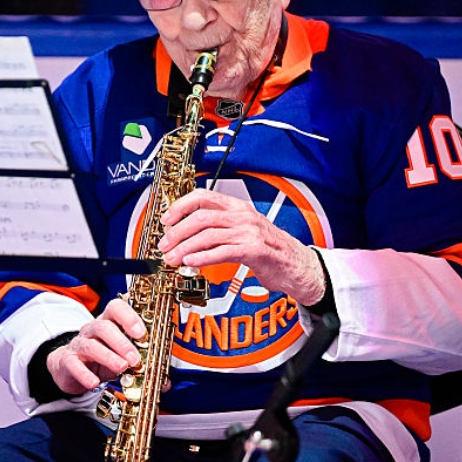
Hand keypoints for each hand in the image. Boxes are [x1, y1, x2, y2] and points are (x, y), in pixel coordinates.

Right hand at [46, 299, 145, 394]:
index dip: (129, 318)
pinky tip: (94, 382)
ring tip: (122, 368)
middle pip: (104, 327)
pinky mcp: (67, 360)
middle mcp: (92, 329)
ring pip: (91, 346)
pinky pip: (74, 365)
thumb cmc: (101, 359)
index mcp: (108, 322)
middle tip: (135, 359)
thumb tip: (162, 377)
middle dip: (122, 343)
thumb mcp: (120, 356)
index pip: (116, 308)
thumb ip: (136, 360)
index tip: (142, 334)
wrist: (71, 369)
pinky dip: (85, 374)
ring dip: (108, 357)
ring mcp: (78, 344)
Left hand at [158, 188, 326, 305]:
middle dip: (177, 232)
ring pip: (207, 235)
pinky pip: (221, 252)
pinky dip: (202, 257)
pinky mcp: (254, 250)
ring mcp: (249, 232)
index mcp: (238, 207)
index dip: (180, 206)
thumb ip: (220, 230)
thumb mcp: (244, 231)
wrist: (297, 265)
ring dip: (185, 247)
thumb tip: (188, 237)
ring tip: (173, 258)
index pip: (203, 196)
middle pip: (200, 217)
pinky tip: (191, 263)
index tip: (166, 220)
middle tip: (164, 245)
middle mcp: (243, 215)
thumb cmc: (270, 250)